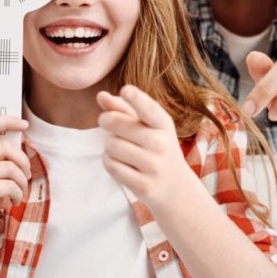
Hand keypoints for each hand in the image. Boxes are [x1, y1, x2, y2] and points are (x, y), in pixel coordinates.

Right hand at [0, 117, 30, 250]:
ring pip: (11, 167)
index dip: (7, 121)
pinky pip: (10, 185)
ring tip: (19, 193)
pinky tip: (14, 202)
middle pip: (5, 147)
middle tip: (27, 175)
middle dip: (23, 161)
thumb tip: (18, 141)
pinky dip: (18, 194)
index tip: (24, 124)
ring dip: (22, 182)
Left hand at [96, 85, 190, 210]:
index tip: (126, 90)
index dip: (136, 99)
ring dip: (109, 145)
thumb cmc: (156, 148)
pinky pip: (111, 165)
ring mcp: (153, 166)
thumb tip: (101, 95)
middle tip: (107, 121)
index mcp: (163, 124)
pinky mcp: (143, 185)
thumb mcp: (147, 126)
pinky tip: (121, 163)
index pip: (149, 109)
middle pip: (117, 123)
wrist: (176, 187)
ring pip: (111, 145)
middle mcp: (161, 144)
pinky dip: (109, 162)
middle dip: (106, 120)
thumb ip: (123, 109)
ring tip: (121, 149)